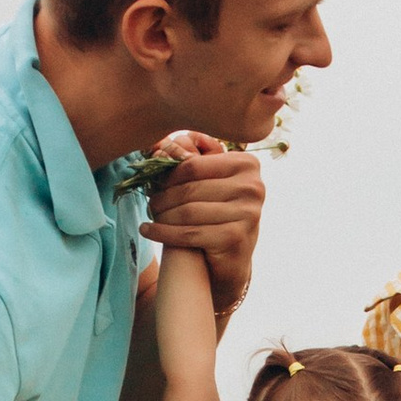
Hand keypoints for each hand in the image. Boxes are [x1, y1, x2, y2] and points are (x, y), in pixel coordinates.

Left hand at [141, 132, 265, 321]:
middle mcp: (254, 187)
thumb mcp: (213, 181)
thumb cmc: (218, 213)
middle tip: (149, 201)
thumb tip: (171, 141)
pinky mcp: (235, 238)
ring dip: (161, 214)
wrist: (232, 259)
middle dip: (164, 196)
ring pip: (187, 212)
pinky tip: (147, 230)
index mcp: (248, 165)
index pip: (194, 165)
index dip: (169, 174)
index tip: (153, 181)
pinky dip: (162, 232)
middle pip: (191, 189)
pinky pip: (188, 233)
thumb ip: (196, 158)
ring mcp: (248, 214)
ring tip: (150, 214)